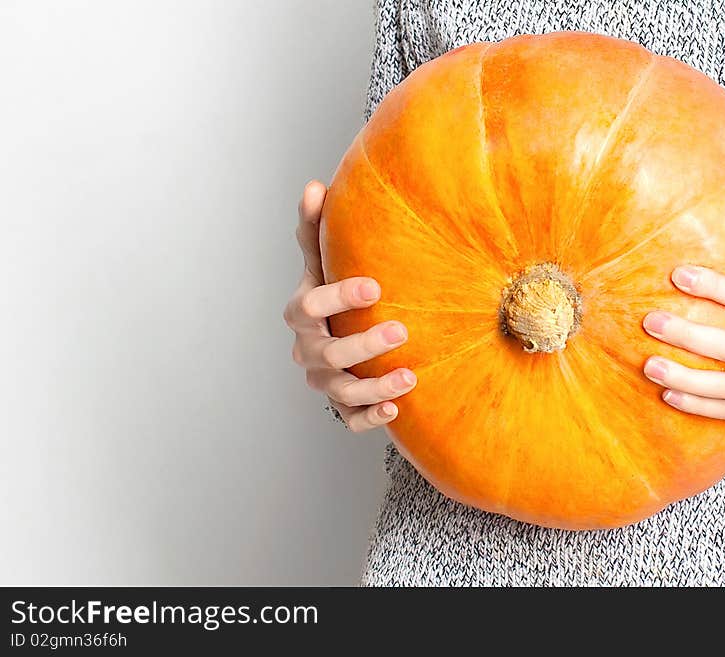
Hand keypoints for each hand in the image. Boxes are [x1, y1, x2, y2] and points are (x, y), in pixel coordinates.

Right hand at [283, 180, 416, 431]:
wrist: (336, 335)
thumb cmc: (331, 292)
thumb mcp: (324, 261)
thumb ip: (316, 228)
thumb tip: (312, 186)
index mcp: (301, 313)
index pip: (310, 306)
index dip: (338, 298)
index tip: (373, 286)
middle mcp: (308, 350)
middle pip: (327, 354)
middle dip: (363, 344)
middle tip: (402, 331)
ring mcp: (324, 381)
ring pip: (341, 391)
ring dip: (374, 386)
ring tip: (409, 377)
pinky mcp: (342, 407)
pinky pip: (351, 420)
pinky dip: (370, 418)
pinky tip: (396, 410)